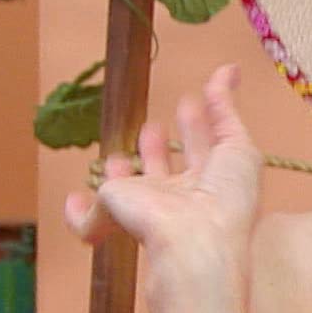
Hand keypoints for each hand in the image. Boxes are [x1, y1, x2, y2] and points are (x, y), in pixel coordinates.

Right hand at [62, 65, 263, 272]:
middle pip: (164, 167)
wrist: (195, 241)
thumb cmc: (226, 199)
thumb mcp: (238, 145)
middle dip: (158, 146)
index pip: (202, 149)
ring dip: (122, 170)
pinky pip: (89, 217)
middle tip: (154, 125)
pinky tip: (73, 204)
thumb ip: (226, 109)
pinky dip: (78, 214)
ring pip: (130, 188)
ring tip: (114, 158)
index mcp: (212, 182)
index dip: (197, 125)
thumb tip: (228, 71)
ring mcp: (145, 204)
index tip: (192, 101)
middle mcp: (178, 196)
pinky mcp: (113, 210)